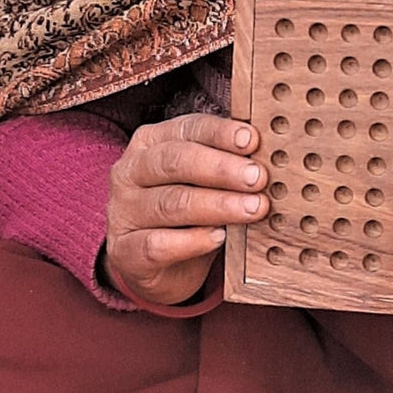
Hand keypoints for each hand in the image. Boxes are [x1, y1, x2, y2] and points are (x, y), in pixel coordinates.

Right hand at [103, 114, 269, 305]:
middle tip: (258, 178)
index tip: (253, 140)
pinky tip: (219, 237)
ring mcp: (123, 211)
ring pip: (171, 203)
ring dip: (217, 205)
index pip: (188, 128)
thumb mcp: (202, 178)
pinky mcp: (124, 251)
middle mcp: (131, 171)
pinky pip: (158, 244)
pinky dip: (192, 241)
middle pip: (176, 161)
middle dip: (222, 169)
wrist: (153, 264)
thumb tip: (269, 154)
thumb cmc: (187, 209)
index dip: (221, 133)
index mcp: (151, 141)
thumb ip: (226, 162)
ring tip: (253, 209)